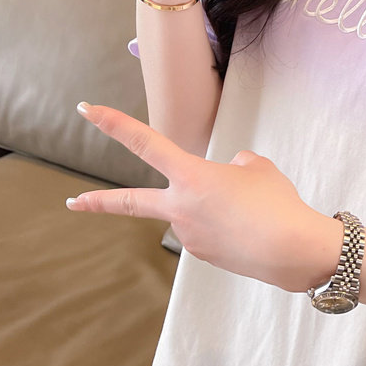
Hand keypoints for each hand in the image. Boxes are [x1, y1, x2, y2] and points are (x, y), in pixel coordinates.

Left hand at [66, 103, 340, 292]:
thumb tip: (229, 173)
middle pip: (132, 202)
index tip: (86, 111)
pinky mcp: (203, 255)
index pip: (145, 143)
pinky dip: (226, 224)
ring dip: (216, 207)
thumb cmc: (276, 203)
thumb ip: (236, 164)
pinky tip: (250, 227)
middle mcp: (180, 207)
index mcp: (191, 177)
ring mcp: (189, 235)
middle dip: (99, 202)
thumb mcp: (258, 168)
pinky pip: (210, 230)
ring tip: (253, 211)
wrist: (292, 250)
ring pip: (195, 211)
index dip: (114, 124)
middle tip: (73, 202)